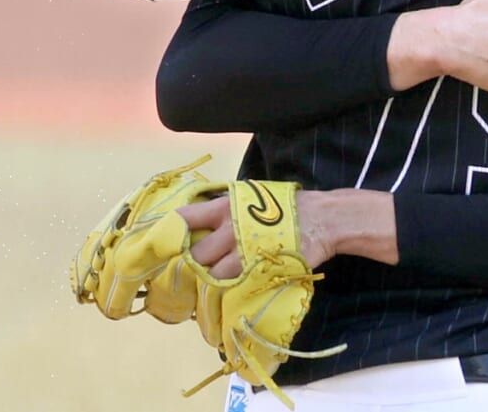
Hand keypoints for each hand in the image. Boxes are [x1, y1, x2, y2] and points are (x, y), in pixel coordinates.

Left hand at [178, 192, 339, 277]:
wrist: (322, 219)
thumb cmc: (285, 207)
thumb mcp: (251, 197)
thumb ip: (224, 210)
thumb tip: (195, 224)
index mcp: (225, 207)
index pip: (183, 219)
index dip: (169, 234)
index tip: (165, 244)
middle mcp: (229, 229)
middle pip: (194, 255)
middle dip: (195, 263)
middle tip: (198, 267)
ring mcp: (244, 253)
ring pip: (212, 275)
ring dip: (212, 279)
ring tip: (219, 279)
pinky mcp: (258, 272)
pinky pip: (233, 287)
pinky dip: (230, 290)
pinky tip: (234, 288)